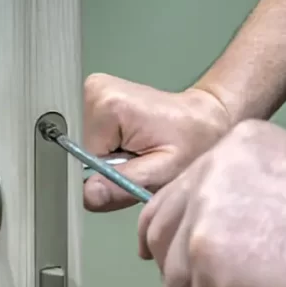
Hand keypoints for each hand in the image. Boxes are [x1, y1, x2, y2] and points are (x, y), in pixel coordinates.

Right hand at [82, 74, 231, 210]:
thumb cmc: (192, 142)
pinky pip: (92, 138)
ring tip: (139, 152)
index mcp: (107, 105)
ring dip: (111, 159)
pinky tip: (132, 144)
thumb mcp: (162, 172)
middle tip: (140, 163)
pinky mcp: (96, 98)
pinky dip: (111, 149)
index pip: (84, 161)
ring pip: (86, 148)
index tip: (133, 172)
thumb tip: (89, 194)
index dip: (107, 176)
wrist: (202, 120)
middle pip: (83, 152)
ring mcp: (93, 92)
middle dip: (109, 168)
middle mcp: (94, 92)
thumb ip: (122, 185)